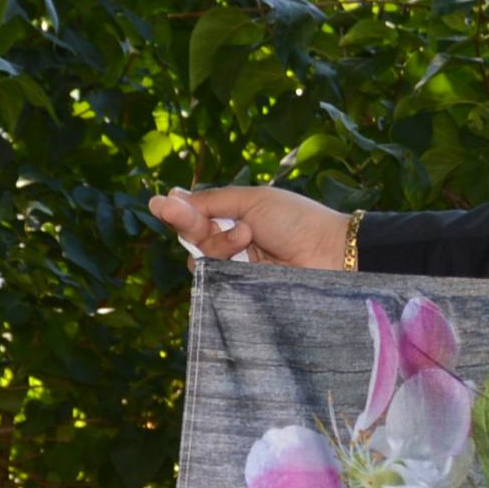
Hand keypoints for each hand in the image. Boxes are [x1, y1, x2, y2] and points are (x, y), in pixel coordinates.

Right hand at [148, 184, 357, 268]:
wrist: (329, 252)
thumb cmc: (296, 220)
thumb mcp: (252, 200)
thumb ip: (212, 201)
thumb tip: (172, 195)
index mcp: (237, 214)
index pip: (196, 214)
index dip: (178, 210)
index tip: (159, 204)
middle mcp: (234, 241)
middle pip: (193, 237)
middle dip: (189, 223)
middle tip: (184, 215)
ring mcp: (238, 268)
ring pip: (202, 259)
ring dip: (217, 243)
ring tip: (245, 236)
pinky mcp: (243, 292)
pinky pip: (215, 284)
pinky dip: (219, 267)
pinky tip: (239, 250)